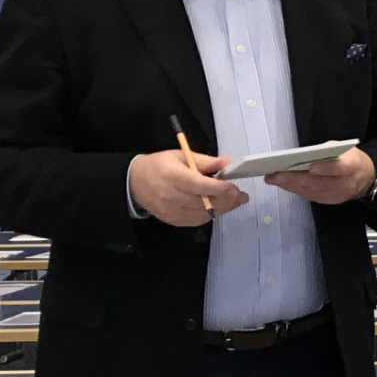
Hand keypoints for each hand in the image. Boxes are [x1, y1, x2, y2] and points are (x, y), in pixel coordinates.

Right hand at [129, 151, 248, 226]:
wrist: (134, 182)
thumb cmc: (159, 166)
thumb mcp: (180, 156)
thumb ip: (204, 161)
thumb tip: (226, 162)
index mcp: (173, 176)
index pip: (200, 186)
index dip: (220, 188)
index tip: (235, 187)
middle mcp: (171, 196)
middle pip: (205, 202)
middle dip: (227, 200)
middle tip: (241, 196)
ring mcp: (171, 211)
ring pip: (204, 214)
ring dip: (222, 208)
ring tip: (234, 201)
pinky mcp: (172, 220)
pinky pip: (197, 221)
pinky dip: (210, 214)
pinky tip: (218, 207)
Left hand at [264, 145, 375, 204]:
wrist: (366, 179)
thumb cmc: (352, 160)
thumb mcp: (344, 148)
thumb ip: (327, 151)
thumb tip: (304, 155)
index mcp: (352, 166)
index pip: (338, 168)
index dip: (324, 168)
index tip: (310, 166)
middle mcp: (344, 184)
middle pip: (317, 182)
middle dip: (293, 178)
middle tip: (274, 175)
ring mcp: (336, 195)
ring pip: (310, 191)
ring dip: (289, 185)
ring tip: (273, 179)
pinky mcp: (329, 200)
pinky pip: (310, 196)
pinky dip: (296, 189)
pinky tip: (284, 184)